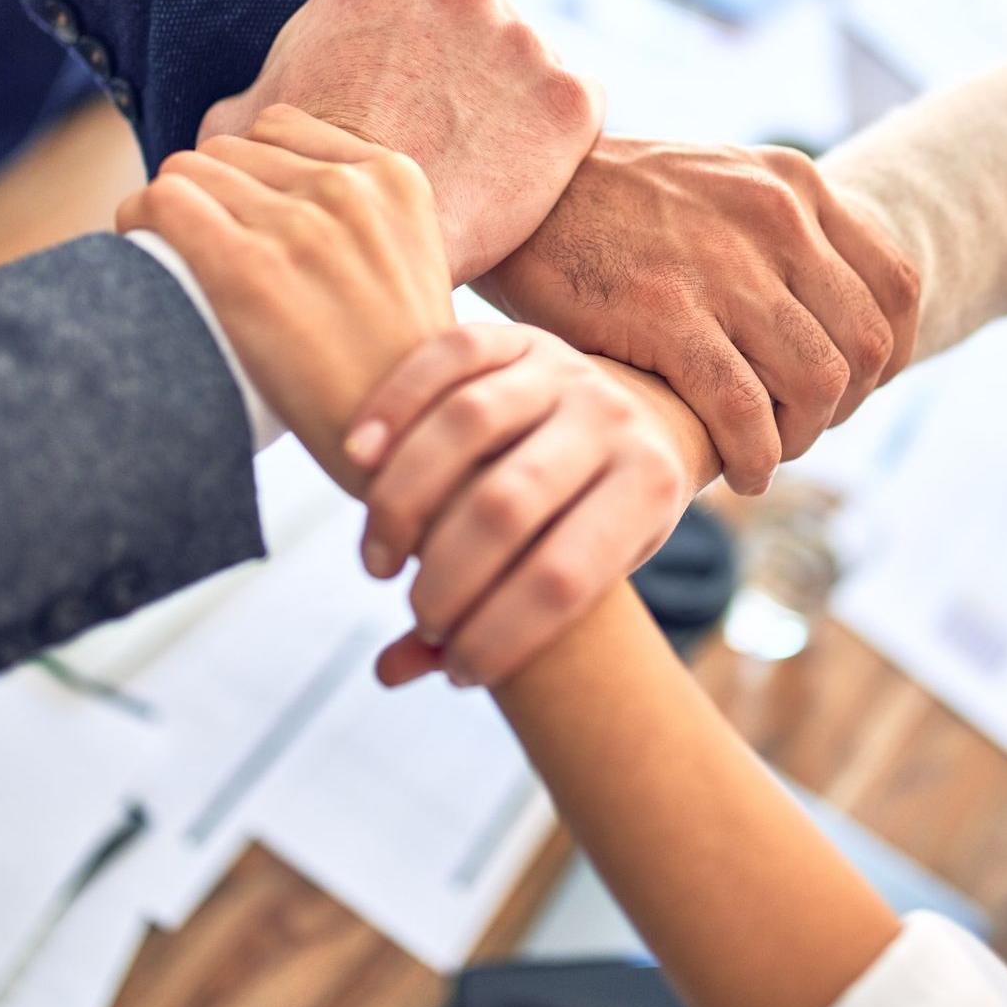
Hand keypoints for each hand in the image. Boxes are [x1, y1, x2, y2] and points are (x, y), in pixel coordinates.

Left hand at [116, 104, 453, 493]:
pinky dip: (139, 224)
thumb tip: (276, 199)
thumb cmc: (399, 376)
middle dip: (214, 198)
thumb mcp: (412, 269)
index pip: (282, 129)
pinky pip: (160, 202)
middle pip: (230, 150)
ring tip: (183, 264)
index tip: (249, 224)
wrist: (405, 448)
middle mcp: (351, 191)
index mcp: (397, 181)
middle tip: (212, 256)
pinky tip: (148, 258)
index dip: (253, 176)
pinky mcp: (247, 268)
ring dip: (175, 213)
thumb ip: (361, 221)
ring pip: (189, 171)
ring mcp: (300, 226)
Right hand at [198, 0, 604, 282]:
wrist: (366, 249)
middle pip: (487, 20)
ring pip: (532, 68)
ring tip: (480, 169)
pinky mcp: (570, 99)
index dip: (427, 49)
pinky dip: (557, 146)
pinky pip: (578, 114)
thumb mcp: (251, 124)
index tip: (420, 97)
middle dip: (474, 72)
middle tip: (450, 137)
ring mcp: (524, 39)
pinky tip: (518, 182)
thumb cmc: (302, 187)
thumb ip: (260, 98)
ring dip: (516, 107)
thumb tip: (238, 125)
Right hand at [344, 323, 688, 686]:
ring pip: (467, 425)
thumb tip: (391, 671)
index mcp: (650, 487)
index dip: (502, 636)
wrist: (642, 417)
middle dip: (447, 578)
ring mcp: (566, 368)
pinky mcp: (519, 335)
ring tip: (379, 562)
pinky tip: (355, 460)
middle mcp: (614, 420)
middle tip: (417, 611)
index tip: (461, 670)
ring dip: (403, 502)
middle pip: (507, 504)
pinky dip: (393, 406)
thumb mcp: (586, 572)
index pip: (565, 578)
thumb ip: (498, 621)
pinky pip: (447, 358)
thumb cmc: (600, 519)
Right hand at [474, 138, 919, 494]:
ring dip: (799, 439)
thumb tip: (819, 316)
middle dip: (843, 408)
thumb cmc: (611, 206)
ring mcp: (723, 267)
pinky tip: (737, 472)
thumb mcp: (716, 187)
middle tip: (796, 428)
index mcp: (795, 186)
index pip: (897, 286)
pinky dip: (754, 457)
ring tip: (764, 453)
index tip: (848, 391)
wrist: (518, 188)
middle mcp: (775, 219)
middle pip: (865, 345)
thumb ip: (774, 236)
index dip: (888, 357)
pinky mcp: (665, 313)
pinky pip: (743, 410)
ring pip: (816, 383)